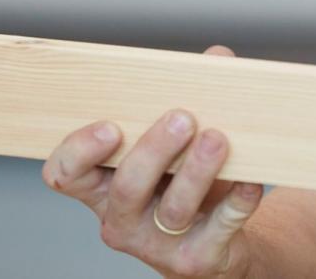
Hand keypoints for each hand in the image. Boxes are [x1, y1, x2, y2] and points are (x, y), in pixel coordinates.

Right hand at [42, 46, 263, 277]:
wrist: (219, 241)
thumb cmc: (186, 182)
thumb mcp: (176, 143)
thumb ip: (188, 95)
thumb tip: (217, 57)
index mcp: (102, 187)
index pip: (65, 174)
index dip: (79, 151)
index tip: (111, 126)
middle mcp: (122, 220)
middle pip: (126, 189)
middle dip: (153, 151)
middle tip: (182, 117)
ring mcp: (158, 245)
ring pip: (173, 210)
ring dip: (197, 172)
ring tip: (217, 139)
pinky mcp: (198, 258)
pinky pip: (219, 229)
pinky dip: (237, 202)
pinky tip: (250, 179)